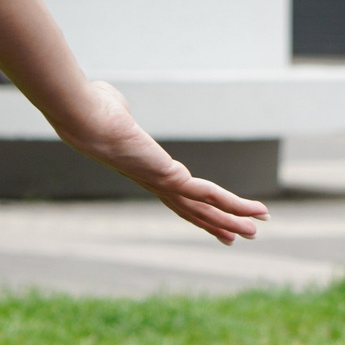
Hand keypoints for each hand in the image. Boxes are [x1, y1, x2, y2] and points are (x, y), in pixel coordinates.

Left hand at [56, 81, 269, 244]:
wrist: (88, 121)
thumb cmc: (97, 111)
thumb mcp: (116, 112)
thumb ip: (123, 113)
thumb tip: (117, 106)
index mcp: (147, 172)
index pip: (177, 198)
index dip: (196, 210)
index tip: (212, 223)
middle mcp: (157, 185)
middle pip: (193, 212)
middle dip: (217, 225)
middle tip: (238, 238)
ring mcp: (166, 185)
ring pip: (206, 210)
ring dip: (231, 222)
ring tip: (255, 232)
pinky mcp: (173, 180)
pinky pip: (211, 196)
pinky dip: (235, 206)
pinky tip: (256, 211)